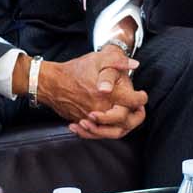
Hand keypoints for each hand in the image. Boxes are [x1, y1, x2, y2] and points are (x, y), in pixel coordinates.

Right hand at [33, 47, 148, 139]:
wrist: (50, 82)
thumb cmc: (75, 70)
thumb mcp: (98, 59)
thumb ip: (118, 61)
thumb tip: (135, 65)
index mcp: (109, 94)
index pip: (133, 102)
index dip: (141, 99)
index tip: (142, 95)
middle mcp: (101, 109)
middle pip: (126, 122)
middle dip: (135, 117)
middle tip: (138, 109)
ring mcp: (90, 118)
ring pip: (111, 131)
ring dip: (122, 126)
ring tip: (125, 118)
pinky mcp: (81, 122)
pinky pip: (96, 133)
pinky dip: (106, 130)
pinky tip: (108, 123)